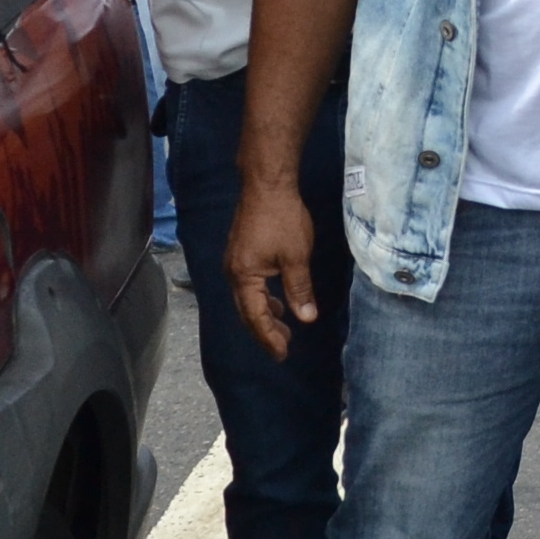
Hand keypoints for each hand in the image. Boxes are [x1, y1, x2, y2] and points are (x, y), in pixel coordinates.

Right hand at [224, 168, 323, 362]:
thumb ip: (300, 290)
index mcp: (244, 277)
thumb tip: (307, 319)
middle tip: (283, 347)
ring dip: (265, 315)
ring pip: (247, 299)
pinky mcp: (241, 253)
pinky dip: (263, 298)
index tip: (282, 354)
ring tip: (284, 327)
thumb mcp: (296, 258)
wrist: (267, 184)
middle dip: (265, 331)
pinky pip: (249, 285)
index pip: (256, 317)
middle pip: (247, 311)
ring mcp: (235, 262)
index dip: (269, 337)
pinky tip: (277, 300)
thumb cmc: (282, 218)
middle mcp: (233, 272)